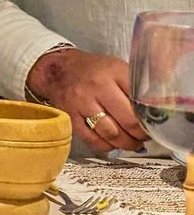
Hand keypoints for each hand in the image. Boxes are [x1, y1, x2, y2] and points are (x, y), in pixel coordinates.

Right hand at [27, 47, 146, 152]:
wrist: (58, 70)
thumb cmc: (93, 71)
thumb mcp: (117, 68)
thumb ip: (136, 86)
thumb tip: (155, 110)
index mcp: (114, 73)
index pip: (140, 102)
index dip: (150, 118)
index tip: (153, 124)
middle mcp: (97, 87)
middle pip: (128, 121)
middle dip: (140, 134)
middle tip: (144, 136)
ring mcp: (81, 103)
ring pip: (111, 133)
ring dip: (125, 143)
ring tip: (132, 144)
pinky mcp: (69, 116)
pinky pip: (91, 139)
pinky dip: (105, 146)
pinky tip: (112, 143)